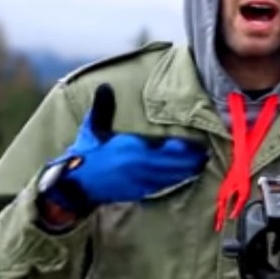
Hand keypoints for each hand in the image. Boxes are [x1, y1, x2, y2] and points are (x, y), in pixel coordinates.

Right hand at [40, 83, 208, 213]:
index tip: (196, 144)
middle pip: (172, 164)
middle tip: (205, 155)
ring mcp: (138, 181)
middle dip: (189, 160)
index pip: (164, 149)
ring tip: (200, 165)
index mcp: (130, 149)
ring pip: (169, 177)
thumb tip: (105, 86)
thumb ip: (102, 107)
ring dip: (186, 172)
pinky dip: (175, 181)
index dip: (182, 148)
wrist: (74, 183)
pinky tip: (183, 177)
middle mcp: (138, 166)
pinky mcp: (137, 192)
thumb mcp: (92, 127)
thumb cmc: (85, 153)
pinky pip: (161, 186)